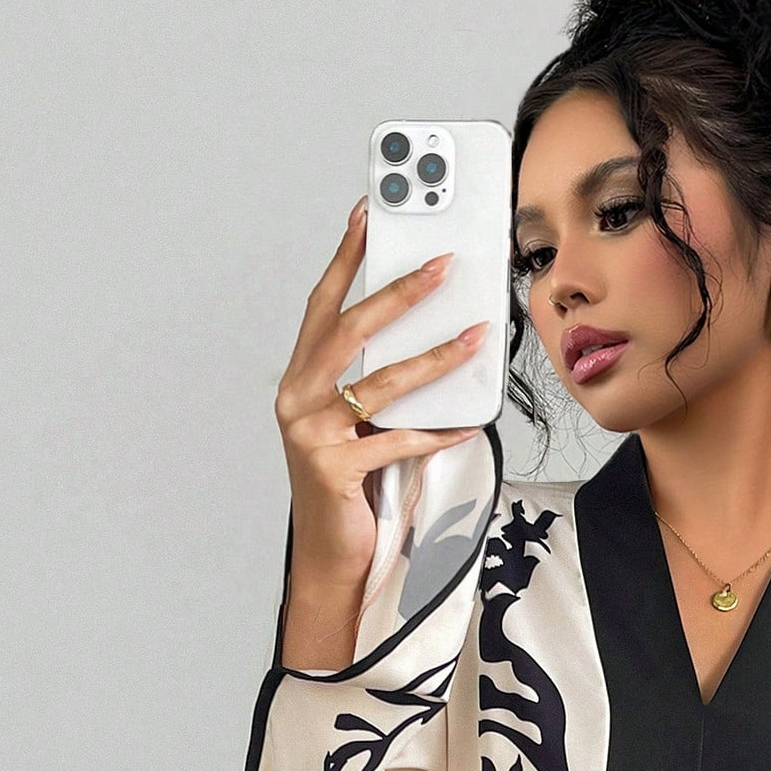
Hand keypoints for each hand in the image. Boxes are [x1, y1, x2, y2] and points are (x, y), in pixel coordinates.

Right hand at [273, 194, 492, 588]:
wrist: (328, 555)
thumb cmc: (346, 487)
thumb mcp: (353, 426)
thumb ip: (371, 386)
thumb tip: (427, 342)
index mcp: (299, 380)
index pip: (323, 306)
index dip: (345, 258)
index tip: (368, 215)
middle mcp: (297, 400)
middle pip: (350, 331)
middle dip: (399, 293)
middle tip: (440, 266)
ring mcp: (311, 435)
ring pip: (381, 383)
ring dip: (434, 358)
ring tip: (473, 337)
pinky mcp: (335, 469)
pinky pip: (398, 441)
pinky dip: (437, 431)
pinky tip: (469, 423)